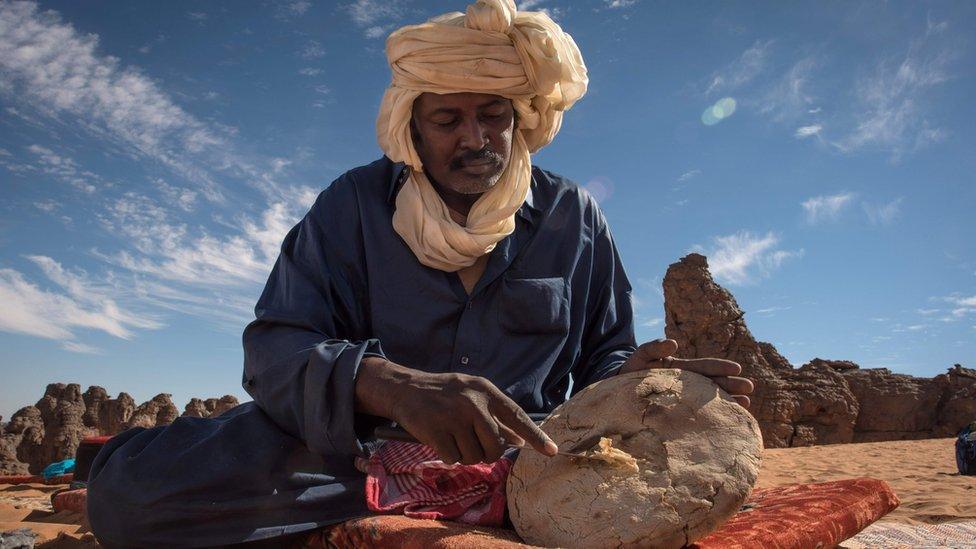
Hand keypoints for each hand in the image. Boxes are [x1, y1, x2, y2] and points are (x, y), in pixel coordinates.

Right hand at [356, 358, 557, 463]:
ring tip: (454, 438)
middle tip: (475, 446)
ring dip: (466, 454)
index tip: (552, 451)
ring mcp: (454, 417)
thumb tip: (520, 441)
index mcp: (485, 392)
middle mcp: (472, 403)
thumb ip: (496, 417)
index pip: (517, 416)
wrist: (405, 388)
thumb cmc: (444, 394)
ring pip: (474, 455)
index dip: (536, 436)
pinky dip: (449, 455)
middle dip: (488, 453)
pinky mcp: (436, 431)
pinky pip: (453, 458)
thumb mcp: (472, 396)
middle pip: (496, 445)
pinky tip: (441, 439)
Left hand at [618, 339, 753, 407]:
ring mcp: (685, 399)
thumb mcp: (640, 356)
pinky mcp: (679, 413)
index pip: (703, 367)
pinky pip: (700, 414)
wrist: (619, 391)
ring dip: (729, 400)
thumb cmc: (630, 371)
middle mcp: (687, 384)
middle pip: (713, 382)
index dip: (719, 367)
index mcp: (681, 369)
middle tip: (750, 388)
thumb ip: (653, 347)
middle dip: (731, 384)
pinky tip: (729, 419)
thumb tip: (673, 343)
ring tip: (747, 403)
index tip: (736, 368)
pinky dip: (715, 415)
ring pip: (711, 398)